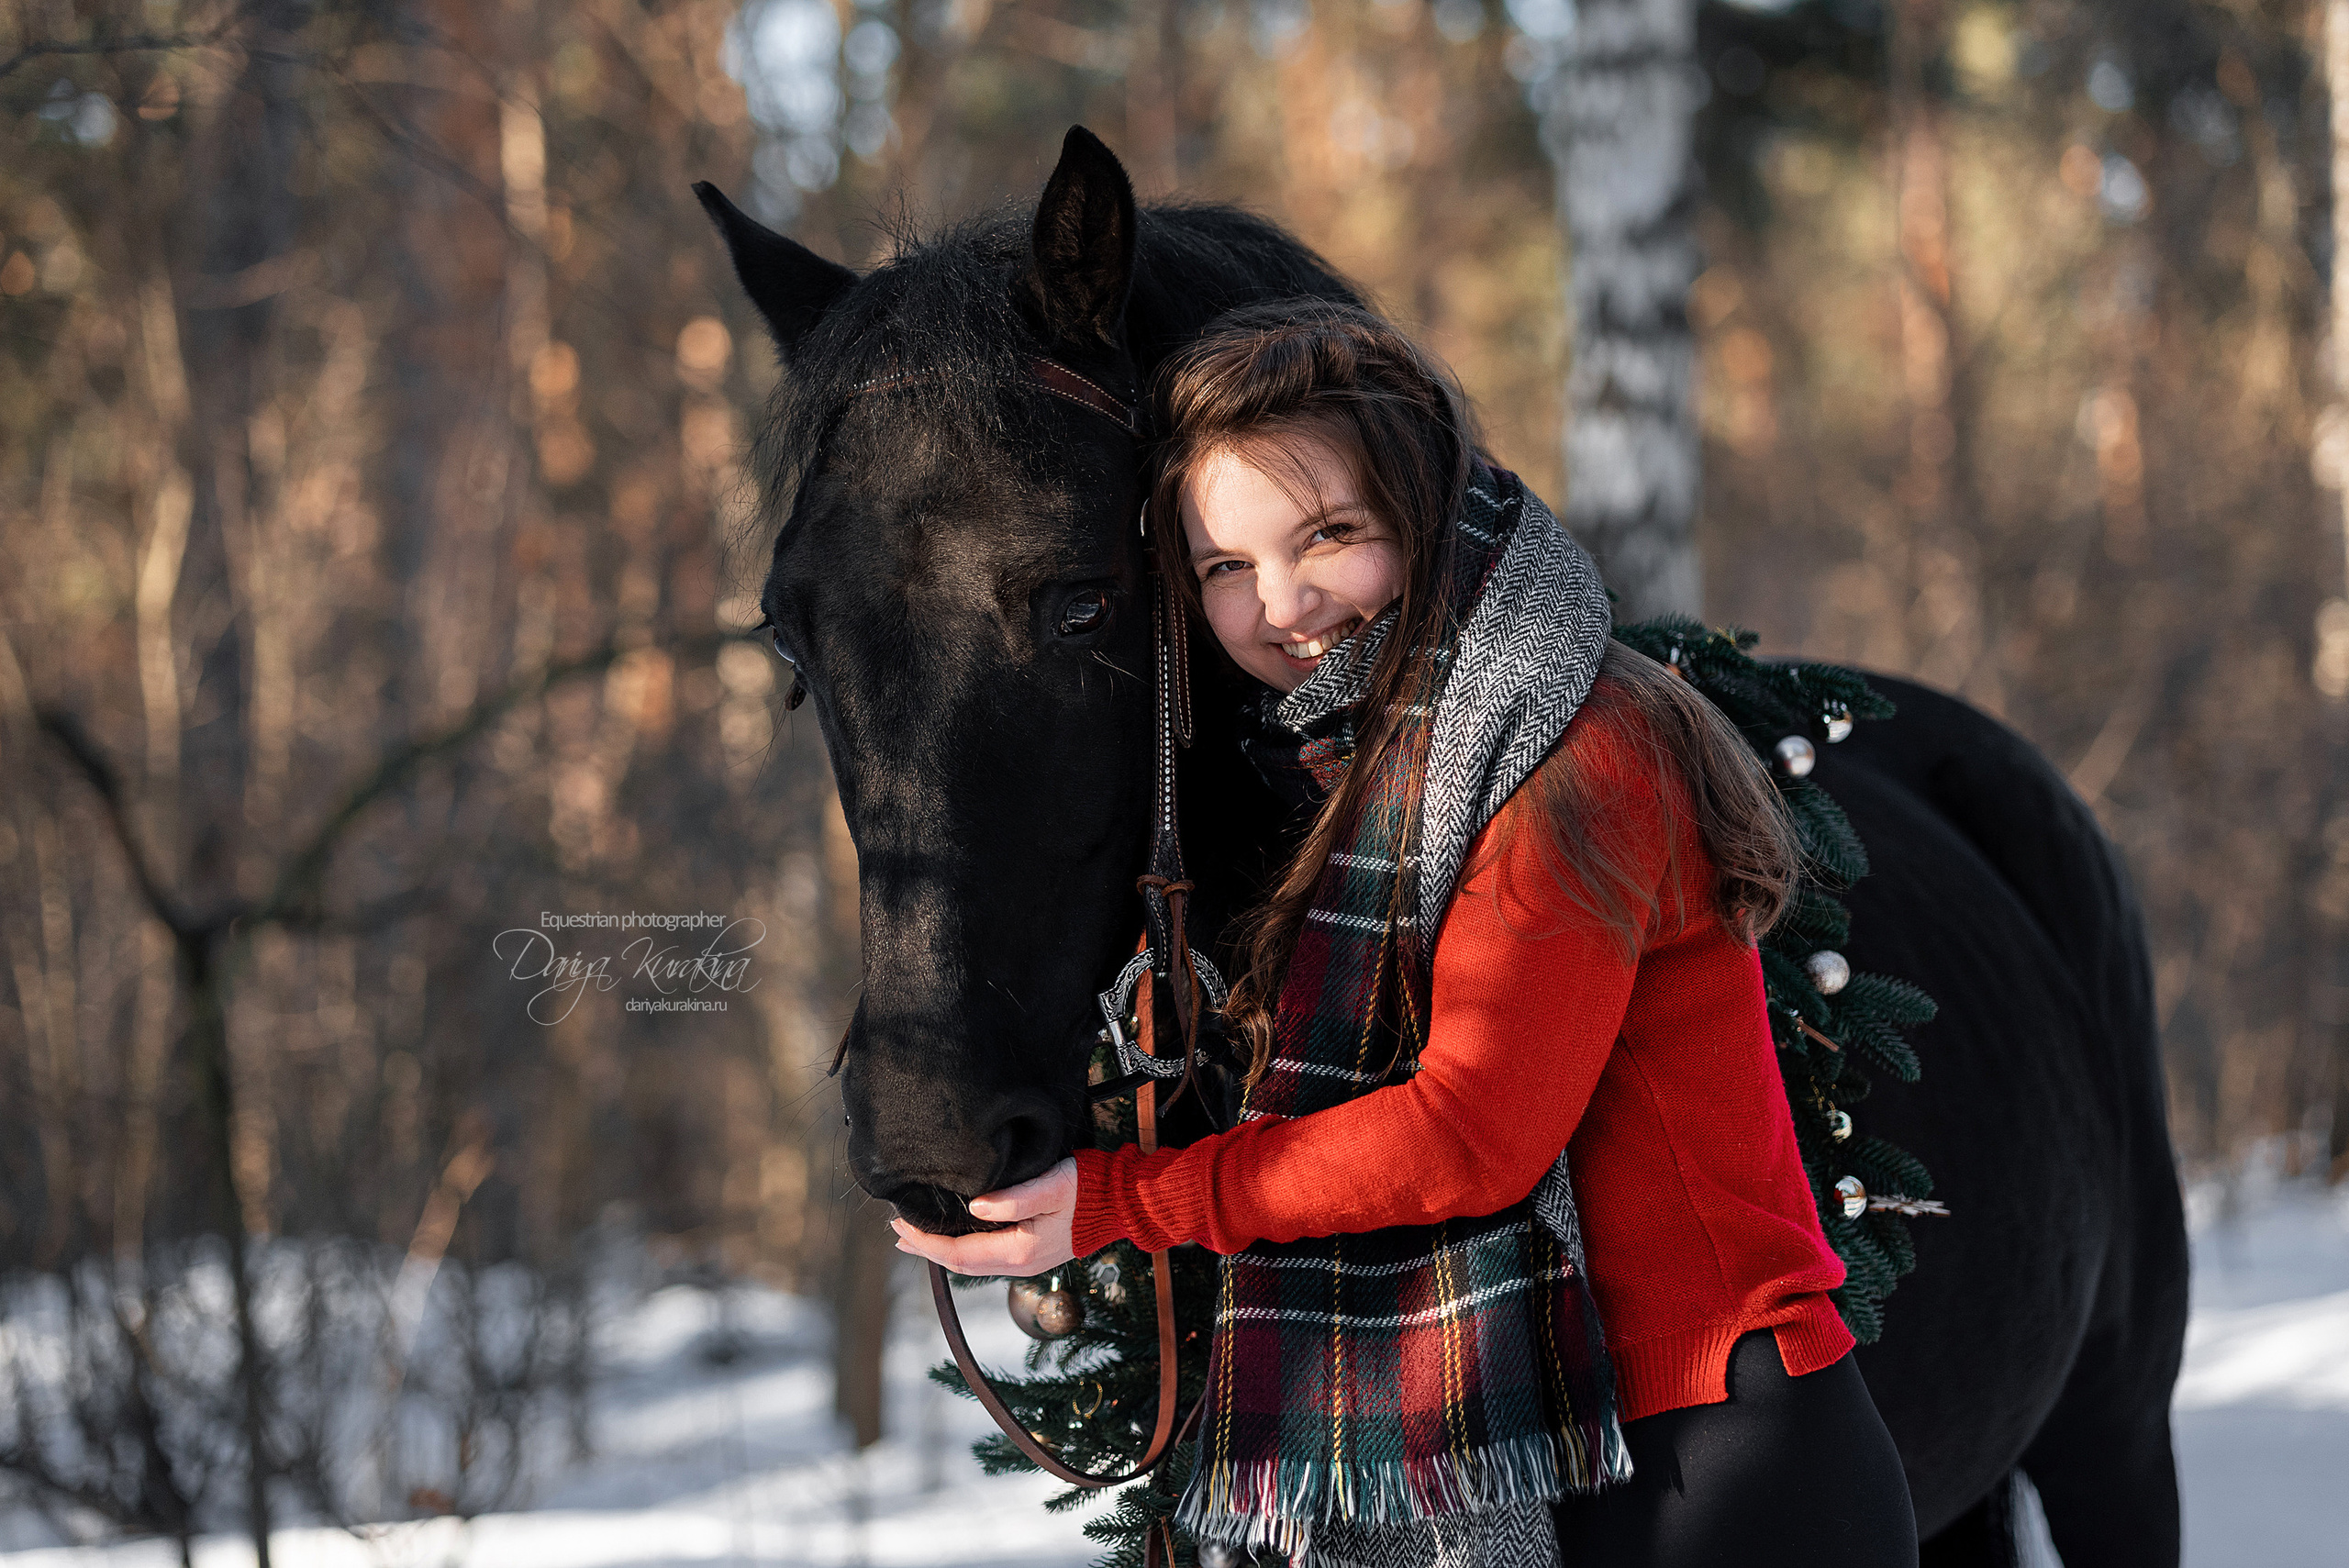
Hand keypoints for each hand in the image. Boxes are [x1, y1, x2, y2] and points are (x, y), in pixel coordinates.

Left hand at [890, 1156, 1078, 1276]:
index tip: (901, 1225)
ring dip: (941, 1249)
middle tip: (897, 1231)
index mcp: (1019, 1251)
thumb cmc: (1090, 1189)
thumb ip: (1014, 1199)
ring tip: (916, 1237)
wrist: (1124, 1201)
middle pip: (960, 1263)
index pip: (958, 1253)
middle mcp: (1020, 1263)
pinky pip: (987, 1255)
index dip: (926, 1242)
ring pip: (972, 1261)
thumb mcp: (1052, 1187)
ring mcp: (1027, 1259)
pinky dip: (962, 1246)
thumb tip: (975, 1206)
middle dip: (926, 1247)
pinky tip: (955, 1235)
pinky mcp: (1033, 1250)